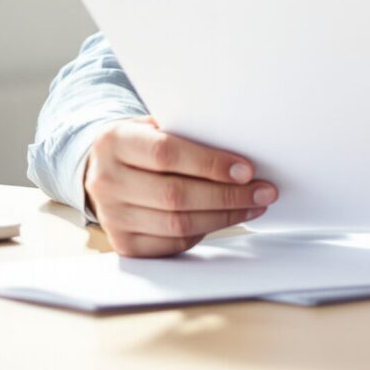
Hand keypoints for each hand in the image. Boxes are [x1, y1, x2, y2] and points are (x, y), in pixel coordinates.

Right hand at [81, 116, 275, 257]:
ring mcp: (112, 216)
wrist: (105, 169)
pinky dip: (205, 232)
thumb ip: (188, 133)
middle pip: (175, 195)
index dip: (210, 163)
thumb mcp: (156, 126)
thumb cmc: (143, 143)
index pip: (165, 154)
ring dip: (224, 216)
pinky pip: (173, 243)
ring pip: (177, 224)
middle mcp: (106, 181)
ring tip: (254, 205)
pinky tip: (226, 219)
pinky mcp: (124, 243)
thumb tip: (241, 151)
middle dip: (228, 195)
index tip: (247, 170)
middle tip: (263, 191)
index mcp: (114, 141)